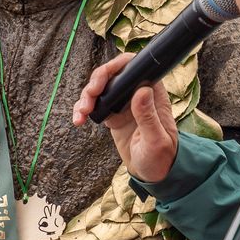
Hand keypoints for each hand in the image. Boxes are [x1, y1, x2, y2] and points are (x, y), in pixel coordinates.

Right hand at [72, 53, 178, 182]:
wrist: (152, 173)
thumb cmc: (160, 157)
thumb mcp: (156, 140)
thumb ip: (148, 116)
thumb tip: (142, 90)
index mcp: (153, 92)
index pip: (135, 66)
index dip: (116, 66)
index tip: (103, 80)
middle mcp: (138, 92)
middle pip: (112, 73)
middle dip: (96, 82)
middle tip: (89, 99)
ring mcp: (123, 102)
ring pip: (100, 87)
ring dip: (86, 97)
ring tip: (82, 113)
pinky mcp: (112, 113)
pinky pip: (94, 104)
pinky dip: (83, 109)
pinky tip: (79, 119)